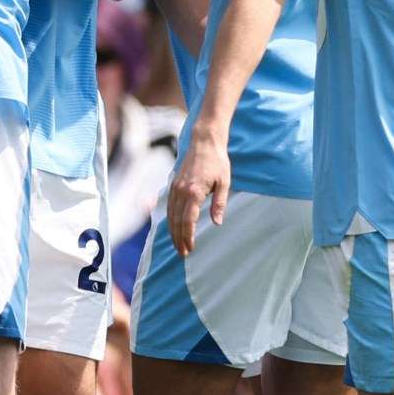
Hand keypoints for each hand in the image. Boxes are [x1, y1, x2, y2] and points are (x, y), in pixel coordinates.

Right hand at [166, 134, 230, 256]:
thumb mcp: (224, 183)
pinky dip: (170, 219)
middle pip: (177, 220)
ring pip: (170, 214)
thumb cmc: (217, 162)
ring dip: (173, 231)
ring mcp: (176, 187)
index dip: (188, 236)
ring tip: (177, 244)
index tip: (190, 248)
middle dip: (179, 238)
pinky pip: (169, 205)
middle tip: (183, 253)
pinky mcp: (174, 184)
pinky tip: (173, 227)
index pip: (188, 220)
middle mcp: (181, 190)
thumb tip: (216, 222)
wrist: (204, 142)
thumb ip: (219, 203)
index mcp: (194, 191)